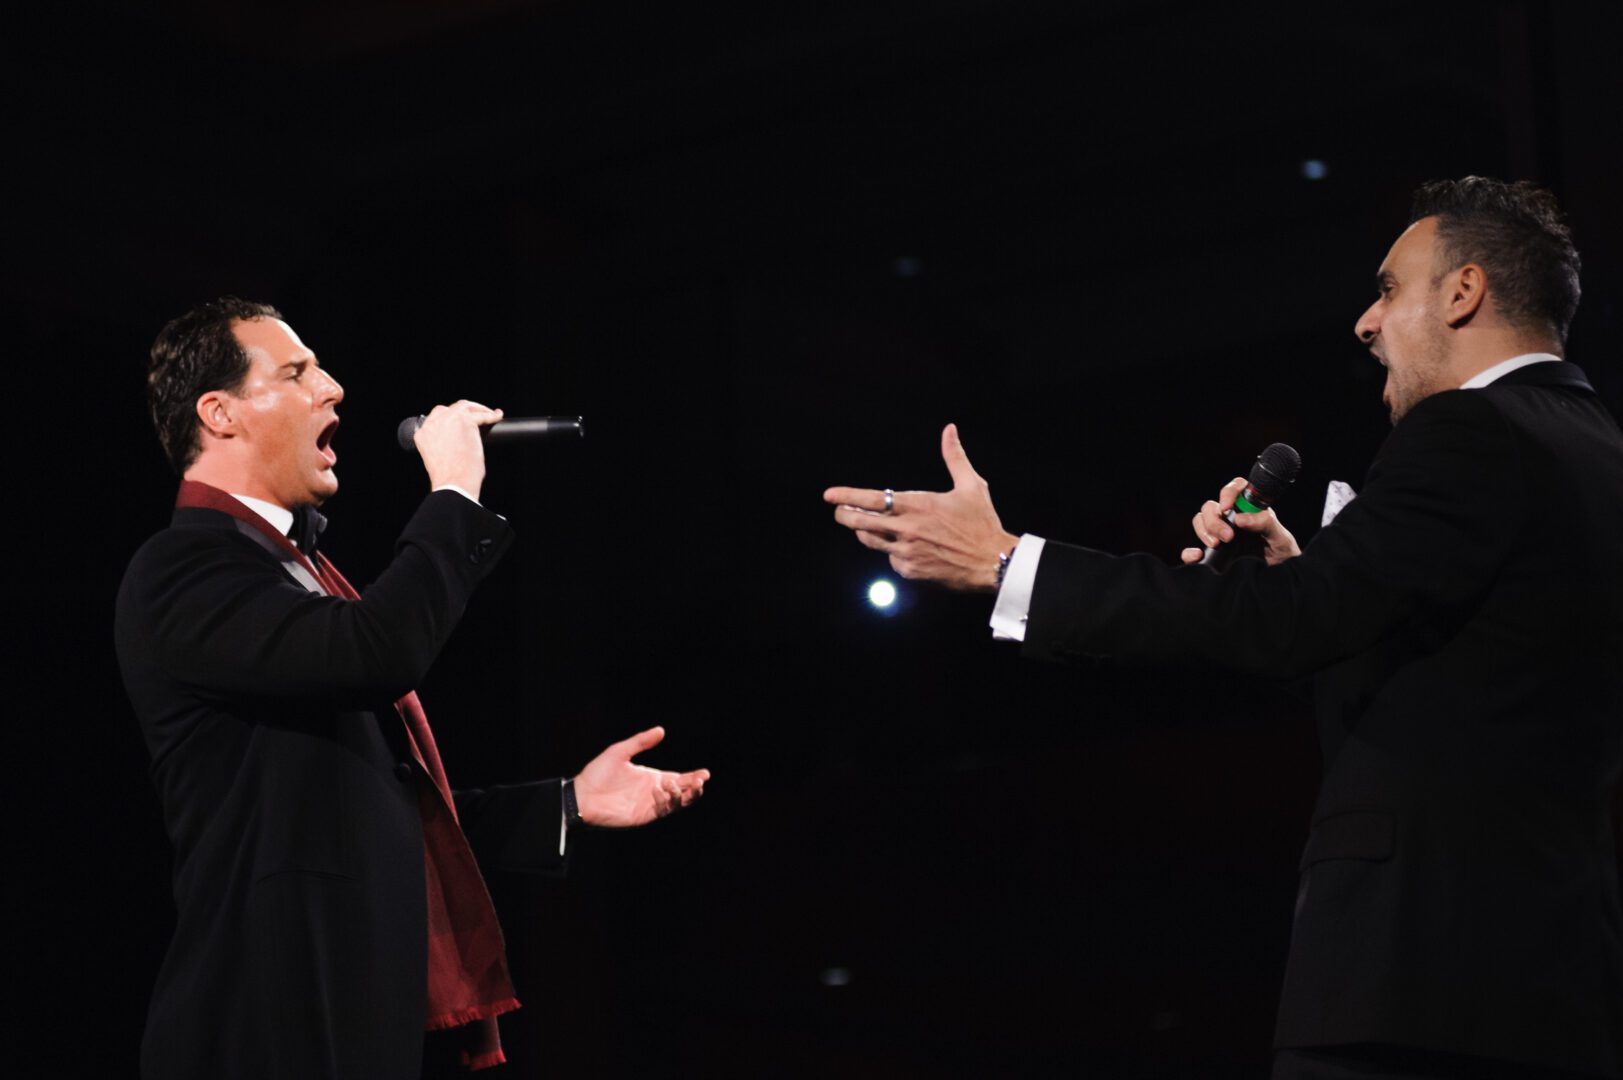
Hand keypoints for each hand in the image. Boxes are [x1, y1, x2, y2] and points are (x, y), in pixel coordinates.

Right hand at [413, 400, 503, 499]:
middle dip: (463, 411)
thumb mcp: (437, 457)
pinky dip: (490, 416)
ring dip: (477, 409)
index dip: (450, 419)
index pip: (436, 419)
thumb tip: (458, 439)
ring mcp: (449, 420)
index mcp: (423, 435)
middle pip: (449, 409)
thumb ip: (442, 444)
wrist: (454, 482)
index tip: (460, 423)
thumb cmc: (448, 477)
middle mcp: (433, 424)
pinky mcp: (466, 421)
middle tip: (476, 417)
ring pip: (464, 406)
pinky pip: (481, 415)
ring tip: (489, 414)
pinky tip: (496, 417)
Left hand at [572, 727, 709, 827]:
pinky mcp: (643, 816)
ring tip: (677, 784)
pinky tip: (659, 789)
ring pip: (677, 804)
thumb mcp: (620, 752)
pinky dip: (666, 801)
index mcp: (653, 777)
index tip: (705, 774)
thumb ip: (640, 742)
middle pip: (684, 792)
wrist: (582, 795)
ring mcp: (650, 805)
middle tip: (700, 780)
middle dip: (695, 788)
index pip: (680, 778)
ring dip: (682, 795)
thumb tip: (661, 730)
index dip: (694, 777)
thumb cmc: (598, 773)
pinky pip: (663, 811)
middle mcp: (655, 792)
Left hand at [824, 423, 1018, 591]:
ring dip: (863, 532)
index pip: (871, 500)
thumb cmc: (982, 523)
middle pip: (860, 523)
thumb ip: (954, 457)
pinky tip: (903, 547)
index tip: (829, 495)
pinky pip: (891, 560)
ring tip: (862, 525)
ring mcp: (906, 553)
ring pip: (871, 541)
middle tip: (838, 511)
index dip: (846, 496)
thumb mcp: (971, 486)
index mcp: (918, 505)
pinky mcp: (910, 571)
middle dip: (844, 515)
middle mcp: (906, 529)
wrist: (992, 563)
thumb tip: (949, 429)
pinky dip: (892, 551)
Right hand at [1179, 476, 1300, 566]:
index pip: (1234, 488)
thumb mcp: (1279, 535)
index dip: (1227, 493)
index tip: (1226, 508)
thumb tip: (1241, 519)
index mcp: (1249, 506)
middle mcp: (1231, 516)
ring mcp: (1220, 532)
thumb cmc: (1281, 549)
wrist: (1279, 572)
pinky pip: (1193, 549)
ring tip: (1216, 545)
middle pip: (1211, 507)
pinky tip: (1196, 556)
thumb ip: (1264, 523)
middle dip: (1215, 521)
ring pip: (1200, 521)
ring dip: (1204, 532)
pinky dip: (1189, 553)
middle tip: (1228, 537)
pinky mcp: (1213, 551)